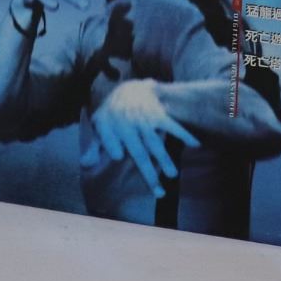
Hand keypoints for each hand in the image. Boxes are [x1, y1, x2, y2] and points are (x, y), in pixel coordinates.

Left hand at [91, 80, 201, 197]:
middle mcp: (128, 124)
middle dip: (149, 173)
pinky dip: (183, 134)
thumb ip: (94, 145)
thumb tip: (86, 164)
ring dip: (164, 159)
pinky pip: (171, 125)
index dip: (113, 146)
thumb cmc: (113, 114)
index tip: (117, 155)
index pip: (111, 140)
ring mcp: (144, 120)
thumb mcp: (98, 126)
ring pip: (155, 143)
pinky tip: (194, 144)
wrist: (130, 89)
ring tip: (172, 175)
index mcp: (111, 127)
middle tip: (159, 192)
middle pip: (139, 153)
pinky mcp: (157, 114)